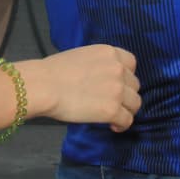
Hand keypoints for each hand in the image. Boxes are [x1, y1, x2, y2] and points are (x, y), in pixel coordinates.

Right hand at [19, 45, 140, 132]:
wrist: (44, 85)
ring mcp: (117, 89)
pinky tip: (112, 126)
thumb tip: (99, 78)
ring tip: (114, 117)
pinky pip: (127, 120)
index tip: (117, 84)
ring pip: (135, 103)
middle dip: (126, 94)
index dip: (126, 76)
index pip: (131, 63)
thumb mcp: (81, 57)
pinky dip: (121, 125)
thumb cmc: (53, 71)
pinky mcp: (112, 110)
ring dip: (126, 110)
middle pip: (134, 85)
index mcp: (109, 52)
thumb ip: (97, 65)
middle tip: (112, 102)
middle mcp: (118, 68)